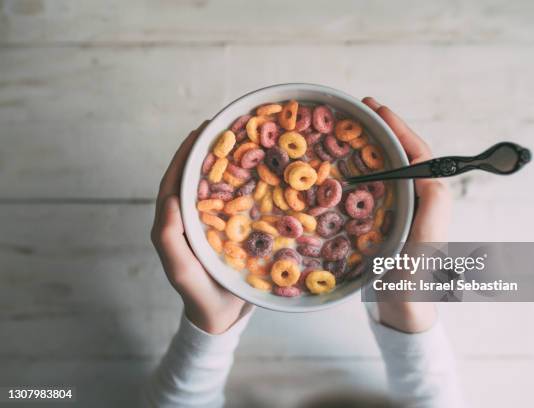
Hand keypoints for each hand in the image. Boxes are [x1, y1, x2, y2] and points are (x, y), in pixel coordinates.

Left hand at [150, 121, 246, 334]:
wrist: (220, 316)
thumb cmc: (197, 293)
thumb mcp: (179, 268)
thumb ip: (168, 236)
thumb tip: (170, 197)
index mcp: (173, 222)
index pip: (175, 180)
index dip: (185, 153)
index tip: (201, 130)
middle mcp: (190, 218)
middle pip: (196, 176)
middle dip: (207, 150)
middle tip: (226, 126)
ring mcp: (211, 224)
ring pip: (216, 186)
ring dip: (227, 163)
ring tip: (244, 140)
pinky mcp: (230, 231)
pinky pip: (235, 201)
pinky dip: (244, 183)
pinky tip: (261, 172)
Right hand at [362, 97, 451, 333]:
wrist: (404, 311)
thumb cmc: (414, 282)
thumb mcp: (425, 246)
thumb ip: (433, 211)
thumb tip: (427, 173)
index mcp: (429, 200)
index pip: (418, 154)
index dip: (399, 129)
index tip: (378, 109)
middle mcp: (416, 200)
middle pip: (403, 155)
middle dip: (385, 129)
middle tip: (362, 108)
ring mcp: (400, 210)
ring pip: (389, 168)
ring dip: (373, 144)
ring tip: (352, 127)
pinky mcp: (385, 221)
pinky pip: (375, 187)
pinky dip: (363, 169)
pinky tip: (346, 165)